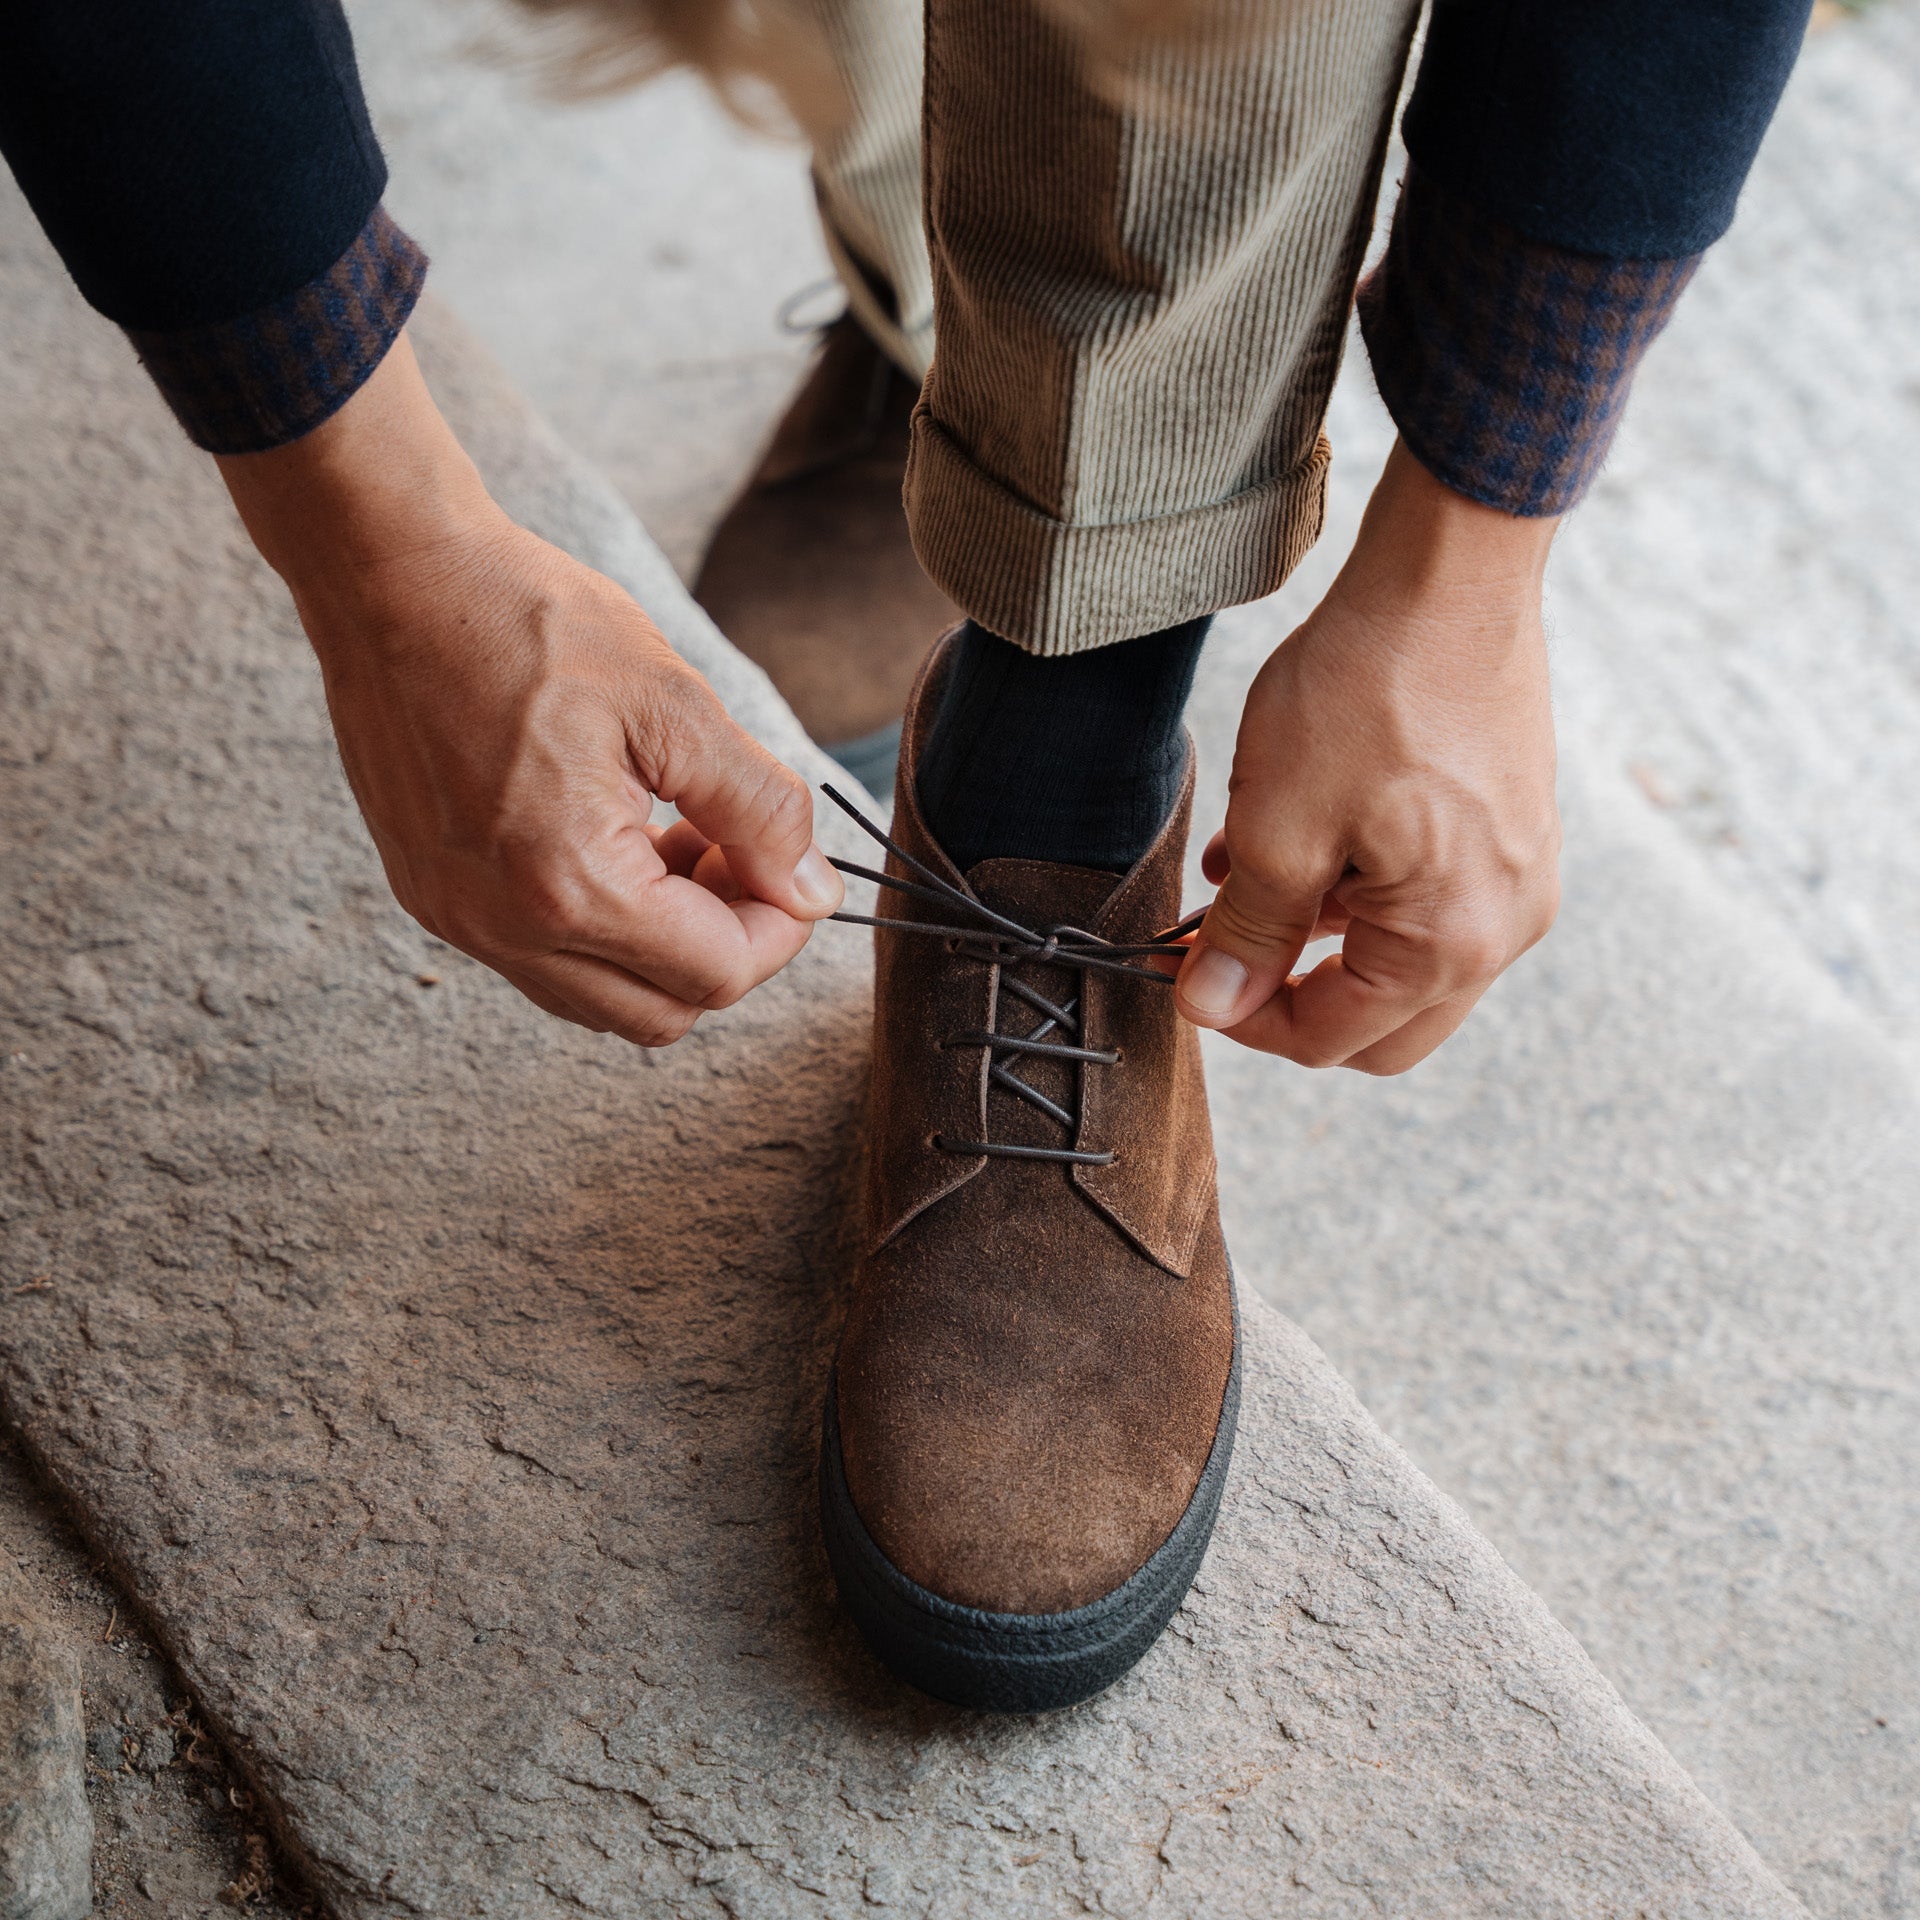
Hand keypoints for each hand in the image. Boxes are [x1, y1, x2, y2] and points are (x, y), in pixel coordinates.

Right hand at [217, 333, 842, 1046]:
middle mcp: (504, 928)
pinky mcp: (433, 897)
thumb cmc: (529, 623)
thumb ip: (760, 811)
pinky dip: (600, 928)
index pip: (716, 975)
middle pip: (661, 1014)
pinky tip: (616, 838)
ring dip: (662, 944)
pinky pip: (542, 960)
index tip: (791, 864)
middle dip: (724, 947)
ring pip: (600, 999)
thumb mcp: (676, 706)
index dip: (779, 928)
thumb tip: (814, 893)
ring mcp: (458, 921)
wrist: (392, 576)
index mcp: (570, 886)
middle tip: (737, 853)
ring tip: (677, 840)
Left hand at [1173, 438, 1560, 1074]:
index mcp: (1450, 945)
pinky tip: (1298, 836)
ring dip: (1317, 935)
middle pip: (1379, 1023)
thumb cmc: (1368, 693)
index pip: (1331, 1038)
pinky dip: (1358, 891)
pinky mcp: (1514, 832)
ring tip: (1245, 874)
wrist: (1451, 576)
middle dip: (1290, 995)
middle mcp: (1505, 929)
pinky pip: (1430, 900)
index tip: (1187, 980)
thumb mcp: (1281, 828)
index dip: (1244, 1021)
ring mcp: (1519, 879)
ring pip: (1401, 959)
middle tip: (1218, 951)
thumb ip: (1248, 936)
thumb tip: (1210, 1008)